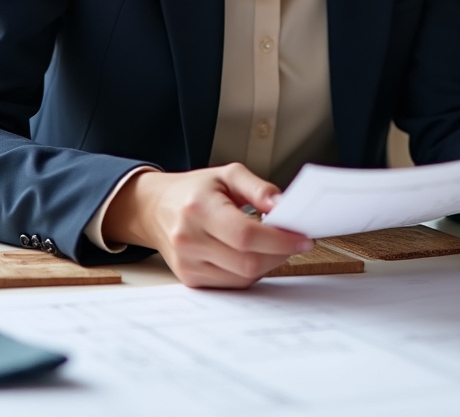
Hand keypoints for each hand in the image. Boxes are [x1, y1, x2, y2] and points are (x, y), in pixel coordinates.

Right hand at [101, 163, 313, 288]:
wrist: (157, 208)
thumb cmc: (195, 190)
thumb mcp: (227, 175)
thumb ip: (258, 188)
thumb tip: (283, 205)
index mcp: (199, 208)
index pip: (245, 235)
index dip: (279, 240)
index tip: (302, 238)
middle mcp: (189, 239)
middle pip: (247, 262)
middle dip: (278, 254)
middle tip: (293, 240)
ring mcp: (188, 263)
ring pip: (242, 278)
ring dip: (267, 264)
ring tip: (272, 245)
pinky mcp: (191, 279)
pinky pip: (232, 285)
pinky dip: (250, 272)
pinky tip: (253, 255)